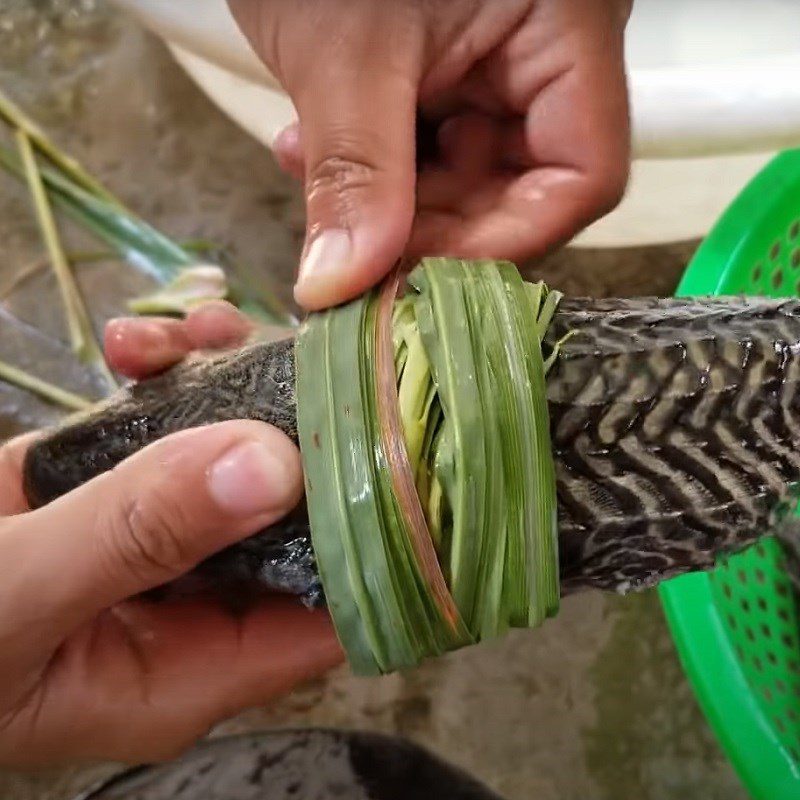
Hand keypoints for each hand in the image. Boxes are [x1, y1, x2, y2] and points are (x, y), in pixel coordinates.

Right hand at [0, 302, 341, 766]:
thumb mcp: (16, 594)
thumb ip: (137, 533)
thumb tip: (271, 467)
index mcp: (189, 668)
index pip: (331, 613)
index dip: (381, 537)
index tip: (404, 446)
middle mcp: (190, 605)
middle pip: (292, 518)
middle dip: (303, 432)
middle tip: (310, 354)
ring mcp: (155, 539)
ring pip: (233, 456)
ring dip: (228, 385)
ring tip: (203, 330)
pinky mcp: (112, 488)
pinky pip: (166, 427)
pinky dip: (162, 378)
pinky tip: (139, 342)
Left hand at [229, 0, 631, 308]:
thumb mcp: (347, 50)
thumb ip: (356, 172)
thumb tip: (340, 284)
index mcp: (567, 29)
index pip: (582, 176)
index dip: (503, 242)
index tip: (419, 277)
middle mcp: (542, 56)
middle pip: (515, 189)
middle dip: (424, 226)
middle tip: (352, 248)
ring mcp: (492, 65)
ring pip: (460, 178)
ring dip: (384, 199)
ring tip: (310, 173)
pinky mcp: (443, 70)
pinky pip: (421, 148)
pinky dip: (368, 167)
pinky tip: (308, 150)